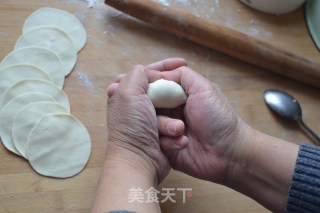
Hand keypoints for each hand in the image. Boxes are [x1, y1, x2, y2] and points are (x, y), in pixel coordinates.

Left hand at [106, 58, 187, 182]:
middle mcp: (137, 106)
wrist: (139, 160)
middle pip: (162, 92)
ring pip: (171, 111)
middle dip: (173, 98)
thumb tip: (147, 70)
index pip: (147, 73)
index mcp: (126, 94)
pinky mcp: (160, 135)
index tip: (181, 63)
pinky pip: (174, 127)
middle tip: (185, 97)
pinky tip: (176, 139)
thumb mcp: (129, 92)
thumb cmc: (132, 126)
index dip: (163, 67)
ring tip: (176, 130)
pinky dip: (175, 133)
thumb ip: (137, 74)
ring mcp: (150, 122)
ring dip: (173, 122)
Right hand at [157, 66, 246, 183]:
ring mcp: (168, 129)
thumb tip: (160, 72)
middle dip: (154, 108)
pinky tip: (183, 142)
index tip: (142, 86)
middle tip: (166, 111)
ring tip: (181, 129)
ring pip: (150, 123)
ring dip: (165, 125)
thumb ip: (183, 75)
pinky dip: (168, 141)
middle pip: (148, 105)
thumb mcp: (204, 89)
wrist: (229, 152)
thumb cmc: (219, 118)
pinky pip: (155, 142)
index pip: (156, 86)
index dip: (149, 85)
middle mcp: (171, 111)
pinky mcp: (166, 147)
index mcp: (178, 95)